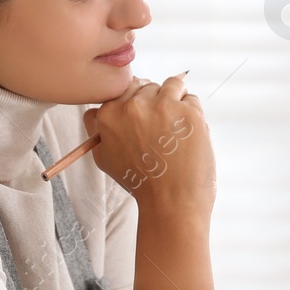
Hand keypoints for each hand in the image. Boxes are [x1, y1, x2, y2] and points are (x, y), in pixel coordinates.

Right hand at [83, 74, 213, 218]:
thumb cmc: (140, 184)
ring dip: (176, 100)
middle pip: (146, 85)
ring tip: (176, 127)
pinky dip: (192, 113)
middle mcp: (133, 106)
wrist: (171, 204)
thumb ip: (97, 129)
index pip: (122, 87)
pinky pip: (191, 98)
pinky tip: (187, 135)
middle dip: (155, 101)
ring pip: (172, 85)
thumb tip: (97, 110)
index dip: (134, 99)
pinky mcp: (189, 112)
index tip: (142, 113)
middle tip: (161, 128)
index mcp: (108, 115)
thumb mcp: (104, 158)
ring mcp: (163, 106)